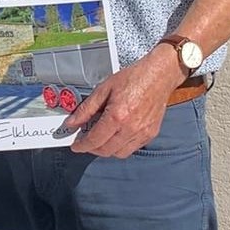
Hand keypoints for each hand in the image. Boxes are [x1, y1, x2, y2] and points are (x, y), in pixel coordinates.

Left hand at [63, 48, 183, 157]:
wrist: (158, 76)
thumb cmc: (133, 78)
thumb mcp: (103, 89)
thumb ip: (85, 109)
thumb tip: (72, 122)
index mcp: (117, 116)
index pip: (95, 140)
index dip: (82, 145)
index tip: (75, 146)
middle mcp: (131, 128)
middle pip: (106, 150)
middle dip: (92, 149)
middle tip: (85, 141)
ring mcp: (143, 133)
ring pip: (120, 153)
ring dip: (107, 149)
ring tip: (99, 137)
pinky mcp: (151, 134)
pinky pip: (133, 148)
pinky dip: (121, 146)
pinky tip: (115, 135)